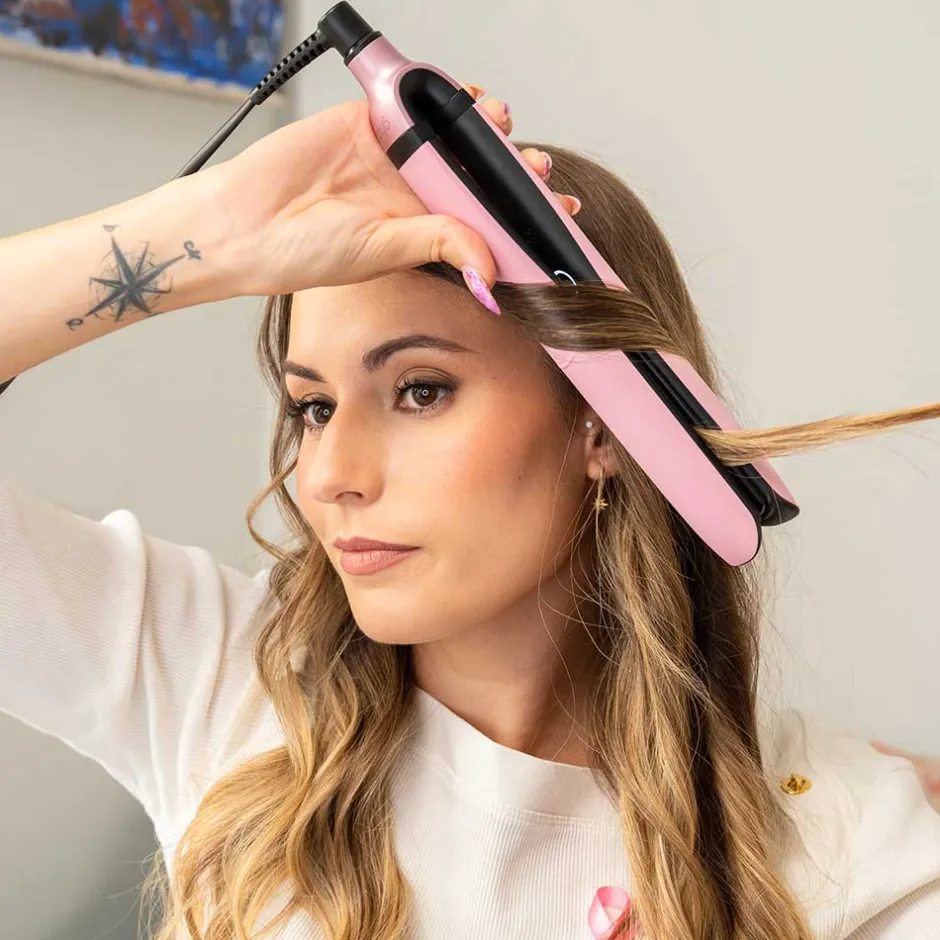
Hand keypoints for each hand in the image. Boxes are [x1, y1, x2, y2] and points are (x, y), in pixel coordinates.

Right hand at [209, 84, 579, 296]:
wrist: (245, 223)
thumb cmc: (305, 253)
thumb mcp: (384, 252)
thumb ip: (439, 244)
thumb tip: (492, 267)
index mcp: (425, 230)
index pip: (488, 219)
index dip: (524, 216)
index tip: (561, 213)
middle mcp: (416, 192)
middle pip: (479, 172)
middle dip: (514, 168)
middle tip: (538, 169)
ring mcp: (395, 154)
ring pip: (455, 132)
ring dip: (485, 126)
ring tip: (502, 124)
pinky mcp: (370, 120)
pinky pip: (415, 99)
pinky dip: (443, 92)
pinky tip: (467, 98)